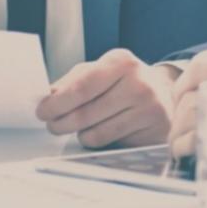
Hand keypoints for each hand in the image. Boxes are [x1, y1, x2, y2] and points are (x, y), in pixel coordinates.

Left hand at [35, 49, 173, 148]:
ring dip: (80, 134)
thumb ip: (73, 81)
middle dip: (60, 123)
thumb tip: (48, 97)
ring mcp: (150, 109)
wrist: (164, 93)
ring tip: (81, 127)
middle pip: (85, 114)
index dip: (57, 103)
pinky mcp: (154, 132)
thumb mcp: (101, 71)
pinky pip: (111, 144)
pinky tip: (103, 131)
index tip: (42, 111)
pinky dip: (99, 142)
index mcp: (122, 62)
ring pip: (96, 134)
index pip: (82, 87)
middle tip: (53, 125)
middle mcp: (139, 84)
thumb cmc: (124, 82)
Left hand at [169, 20, 206, 156]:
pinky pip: (195, 145)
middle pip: (186, 95)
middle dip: (178, 111)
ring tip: (184, 144)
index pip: (197, 68)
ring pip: (187, 120)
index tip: (185, 98)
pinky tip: (192, 156)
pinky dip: (187, 150)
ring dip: (179, 132)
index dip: (184, 83)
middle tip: (183, 125)